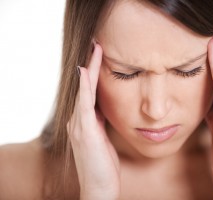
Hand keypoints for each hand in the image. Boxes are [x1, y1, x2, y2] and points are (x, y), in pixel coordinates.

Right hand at [66, 41, 119, 199]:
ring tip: (94, 49)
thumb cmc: (103, 164)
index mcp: (85, 122)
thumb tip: (104, 109)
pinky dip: (84, 88)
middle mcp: (78, 120)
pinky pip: (84, 105)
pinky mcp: (84, 132)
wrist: (99, 187)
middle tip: (97, 44)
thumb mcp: (103, 139)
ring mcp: (79, 126)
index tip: (101, 55)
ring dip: (89, 69)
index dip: (95, 73)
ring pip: (84, 91)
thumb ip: (100, 123)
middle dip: (91, 65)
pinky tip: (85, 73)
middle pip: (86, 87)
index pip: (90, 92)